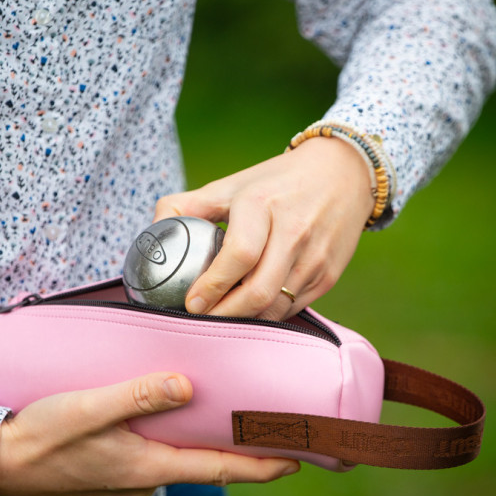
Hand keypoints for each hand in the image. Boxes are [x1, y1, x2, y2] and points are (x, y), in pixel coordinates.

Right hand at [0, 371, 299, 495]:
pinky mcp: (114, 467)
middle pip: (206, 464)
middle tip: (272, 428)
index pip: (218, 470)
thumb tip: (187, 384)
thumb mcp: (89, 409)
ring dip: (207, 440)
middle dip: (241, 449)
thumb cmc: (42, 435)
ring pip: (180, 456)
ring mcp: (129, 475)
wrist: (0, 462)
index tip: (296, 458)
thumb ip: (138, 396)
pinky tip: (175, 414)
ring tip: (230, 414)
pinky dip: (177, 436)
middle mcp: (145, 477)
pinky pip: (158, 452)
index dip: (260, 465)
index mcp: (148, 467)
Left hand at [154, 136, 375, 319]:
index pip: (239, 255)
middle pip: (258, 291)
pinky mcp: (328, 276)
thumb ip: (186, 207)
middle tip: (200, 321)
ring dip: (244, 321)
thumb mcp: (230, 185)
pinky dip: (265, 317)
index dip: (212, 286)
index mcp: (263, 204)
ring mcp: (315, 256)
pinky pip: (292, 309)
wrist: (343, 174)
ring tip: (220, 321)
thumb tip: (151, 236)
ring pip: (275, 306)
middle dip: (224, 315)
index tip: (191, 303)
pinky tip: (247, 314)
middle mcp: (294, 230)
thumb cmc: (274, 183)